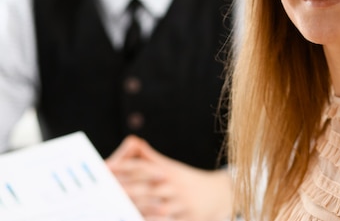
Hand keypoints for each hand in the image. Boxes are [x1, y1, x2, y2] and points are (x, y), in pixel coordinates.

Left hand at [106, 135, 231, 220]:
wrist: (219, 195)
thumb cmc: (186, 182)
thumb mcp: (171, 167)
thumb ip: (150, 158)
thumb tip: (132, 142)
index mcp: (167, 171)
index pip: (143, 166)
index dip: (124, 166)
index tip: (106, 168)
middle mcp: (173, 185)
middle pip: (146, 187)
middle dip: (127, 190)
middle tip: (107, 193)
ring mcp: (181, 203)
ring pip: (156, 207)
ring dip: (138, 209)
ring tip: (119, 212)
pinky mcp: (187, 218)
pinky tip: (141, 220)